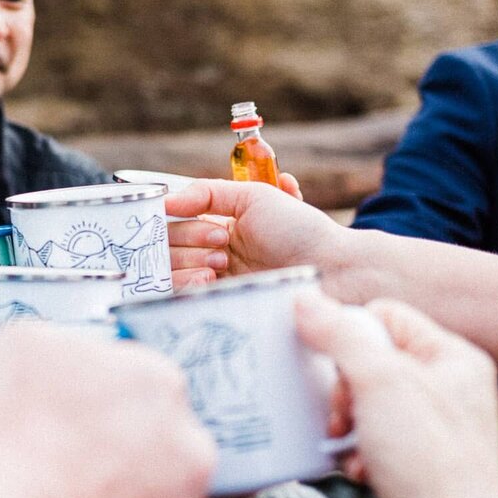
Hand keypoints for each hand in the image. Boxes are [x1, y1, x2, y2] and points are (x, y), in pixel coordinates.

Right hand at [0, 325, 214, 497]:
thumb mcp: (16, 350)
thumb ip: (66, 348)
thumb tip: (73, 358)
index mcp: (152, 378)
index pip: (140, 380)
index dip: (101, 401)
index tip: (77, 418)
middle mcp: (186, 440)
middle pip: (161, 438)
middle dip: (123, 450)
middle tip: (72, 467)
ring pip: (161, 496)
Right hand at [166, 176, 346, 286]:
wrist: (332, 270)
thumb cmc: (299, 229)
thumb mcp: (255, 196)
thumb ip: (208, 192)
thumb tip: (165, 201)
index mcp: (219, 225)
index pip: (175, 221)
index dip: (180, 219)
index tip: (205, 220)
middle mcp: (212, 253)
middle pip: (167, 245)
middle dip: (189, 240)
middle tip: (223, 244)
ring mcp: (215, 281)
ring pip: (169, 270)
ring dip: (188, 261)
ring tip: (220, 262)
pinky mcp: (219, 305)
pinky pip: (181, 297)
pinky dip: (187, 284)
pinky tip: (210, 279)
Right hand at [294, 294, 497, 497]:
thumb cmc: (434, 465)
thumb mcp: (382, 382)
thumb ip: (340, 334)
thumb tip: (306, 299)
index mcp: (451, 358)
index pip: (385, 315)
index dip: (350, 334)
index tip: (331, 362)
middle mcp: (443, 390)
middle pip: (367, 360)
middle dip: (341, 386)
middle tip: (342, 412)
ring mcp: (424, 431)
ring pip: (359, 403)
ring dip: (342, 423)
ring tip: (348, 442)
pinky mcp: (406, 467)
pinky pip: (361, 442)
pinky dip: (350, 455)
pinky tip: (357, 472)